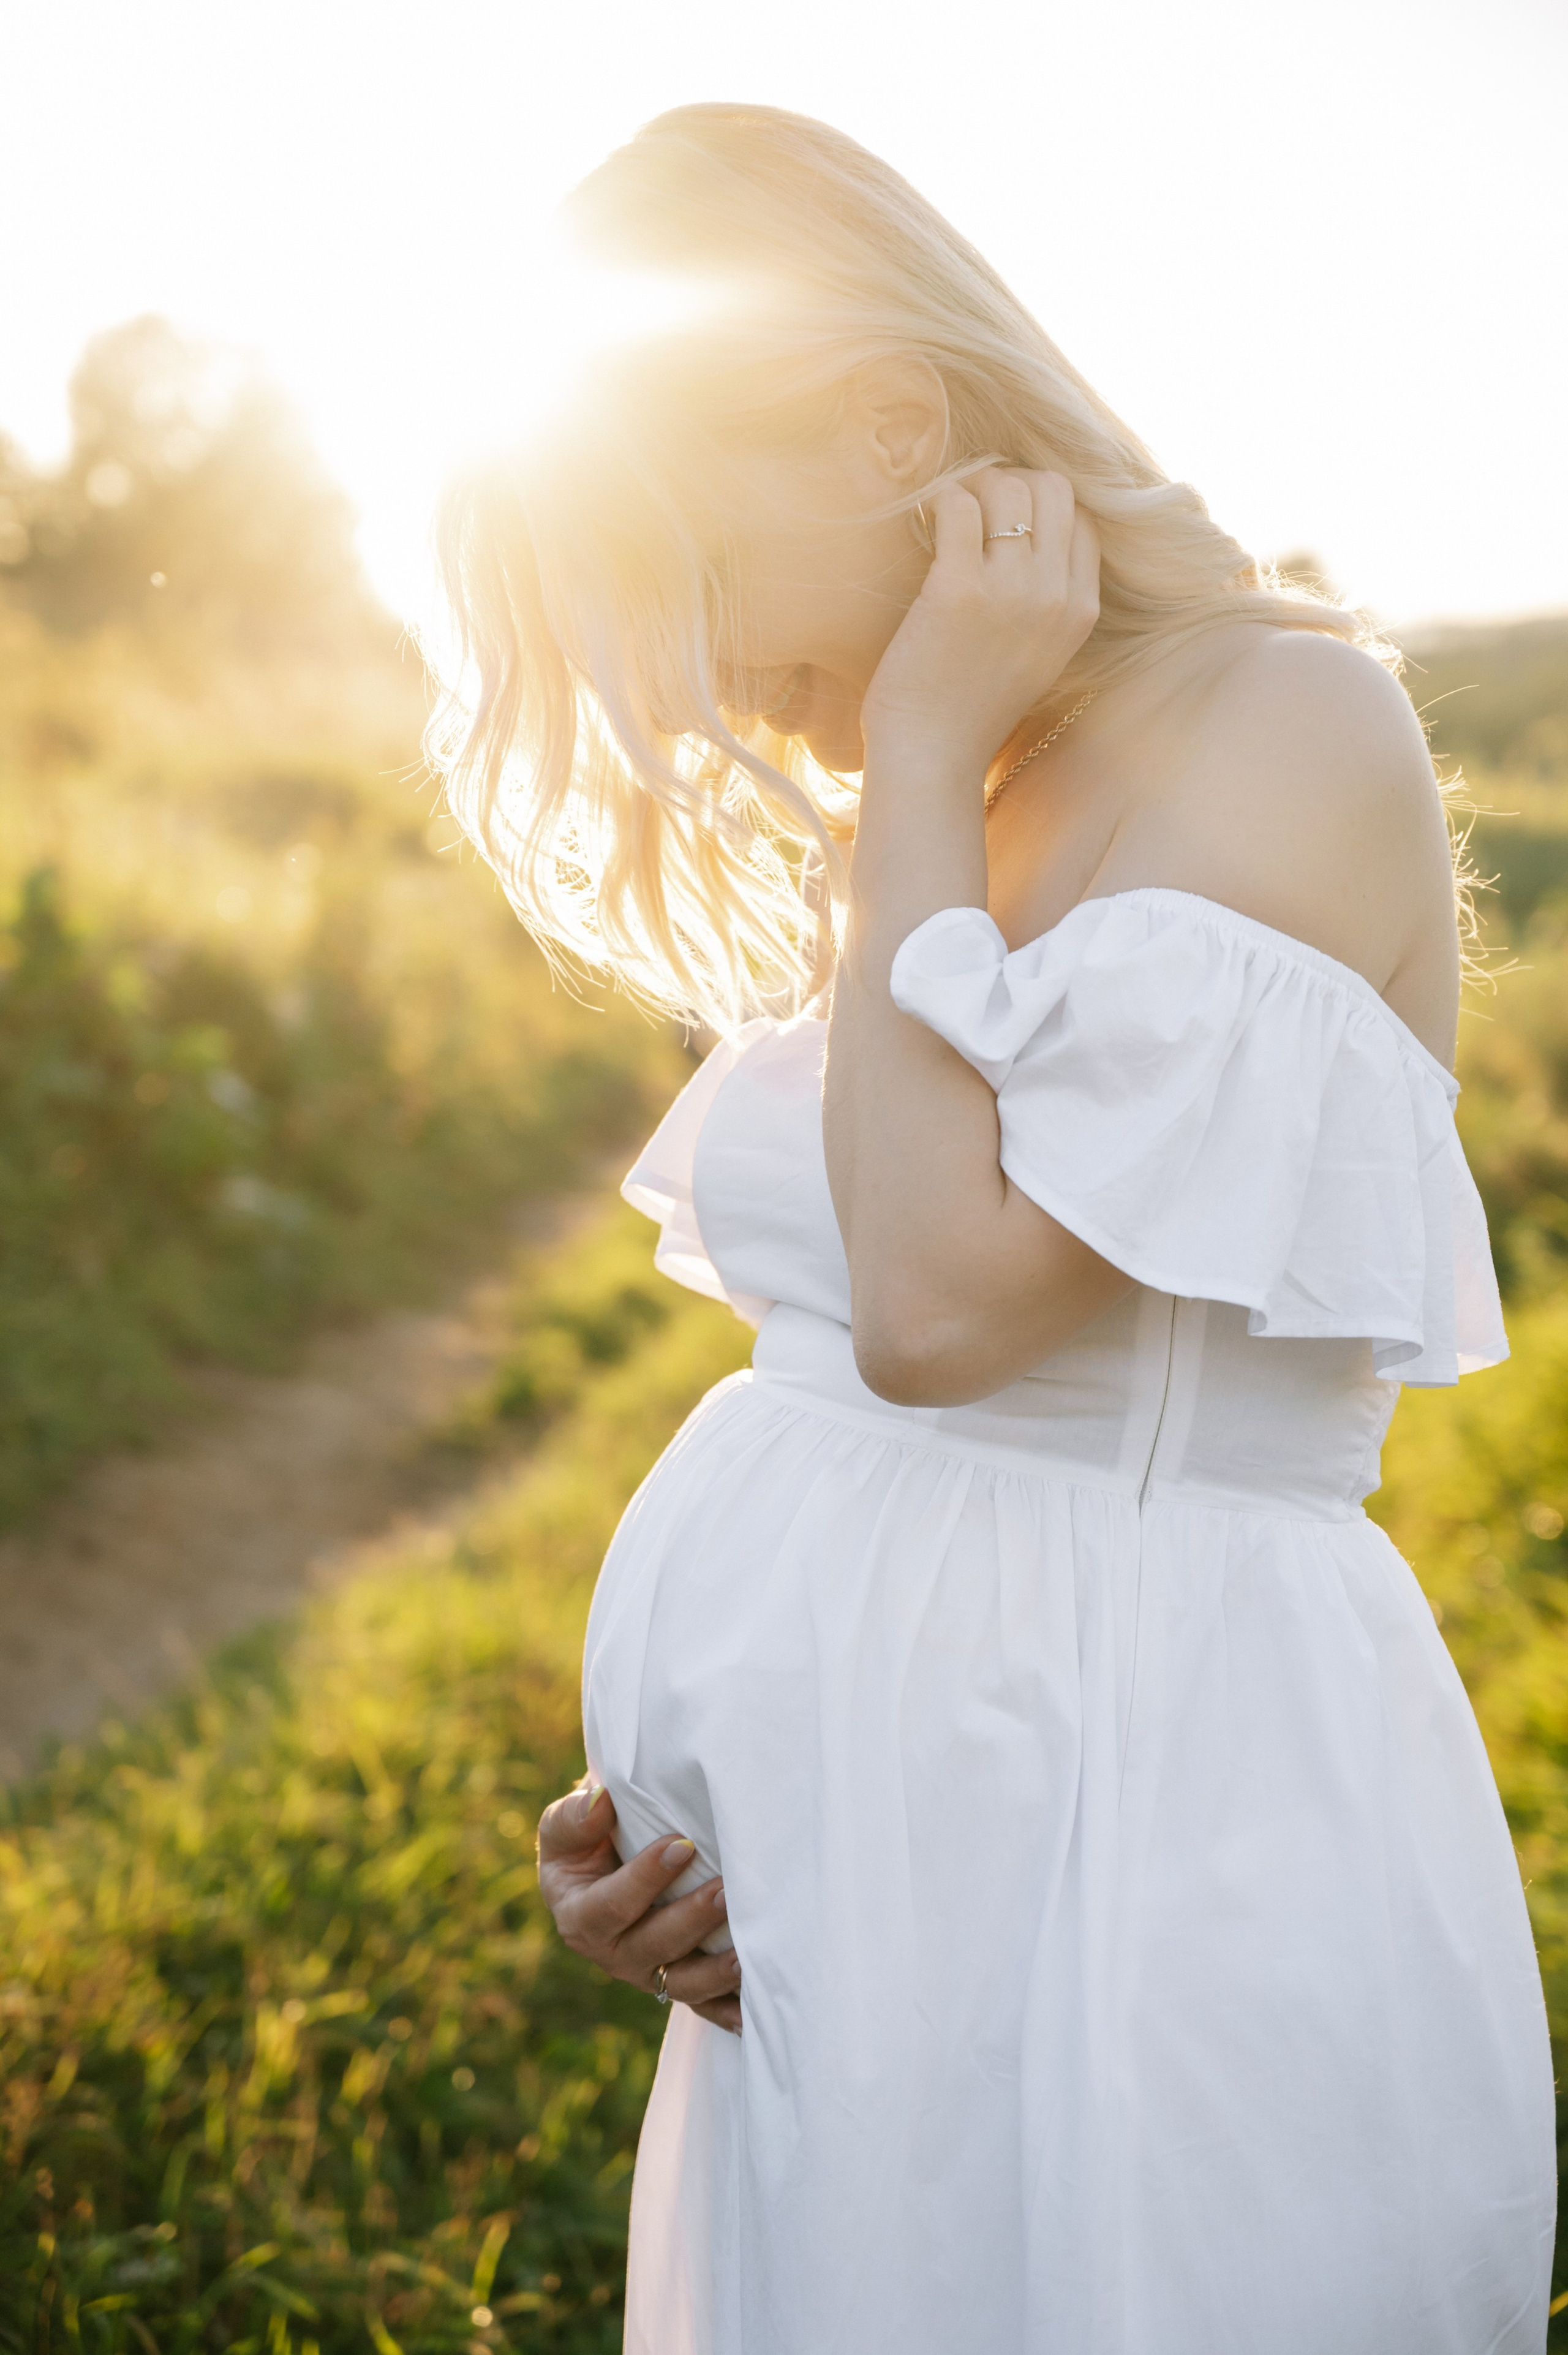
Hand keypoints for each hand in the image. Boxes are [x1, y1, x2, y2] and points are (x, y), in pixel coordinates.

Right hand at [536, 1781, 741, 2034]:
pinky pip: (702, 2003)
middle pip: (652, 1947)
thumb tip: (601, 1801)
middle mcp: (611, 1954)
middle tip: (724, 1890)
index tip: (682, 1844)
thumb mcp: (566, 1826)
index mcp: (579, 1917)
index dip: (645, 1879)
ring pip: (681, 1983)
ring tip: (745, 1952)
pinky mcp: (675, 1982)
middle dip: (690, 1920)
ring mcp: (646, 1973)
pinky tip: (752, 2012)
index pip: (611, 1906)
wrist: (603, 1865)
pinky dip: (726, 2009)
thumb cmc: (585, 1841)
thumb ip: (576, 1818)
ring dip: (714, 1972)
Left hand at [860, 468, 1099, 775]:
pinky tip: (923, 519)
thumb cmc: (969, 709)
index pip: (1082, 519)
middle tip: (972, 505)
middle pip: (1053, 489)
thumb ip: (1046, 602)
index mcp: (1080, 612)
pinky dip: (939, 500)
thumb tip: (1025, 534)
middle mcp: (1054, 597)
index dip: (1040, 505)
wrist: (931, 757)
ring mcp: (1010, 592)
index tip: (1000, 519)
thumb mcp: (1037, 656)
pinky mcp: (959, 591)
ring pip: (1007, 489)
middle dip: (1010, 483)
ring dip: (972, 487)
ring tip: (946, 514)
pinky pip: (959, 506)